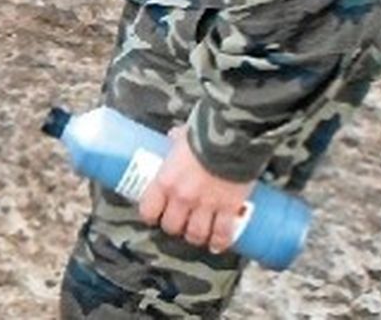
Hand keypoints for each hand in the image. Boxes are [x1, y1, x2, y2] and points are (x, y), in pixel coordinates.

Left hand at [137, 126, 254, 253]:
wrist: (232, 138)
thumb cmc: (204, 134)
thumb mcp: (183, 137)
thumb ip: (177, 141)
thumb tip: (174, 136)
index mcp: (165, 180)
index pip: (149, 210)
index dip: (151, 216)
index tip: (154, 217)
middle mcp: (182, 197)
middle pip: (172, 226)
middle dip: (175, 228)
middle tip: (179, 225)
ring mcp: (206, 205)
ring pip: (196, 234)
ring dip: (196, 237)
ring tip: (198, 236)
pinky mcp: (229, 208)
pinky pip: (222, 233)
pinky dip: (220, 242)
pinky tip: (218, 245)